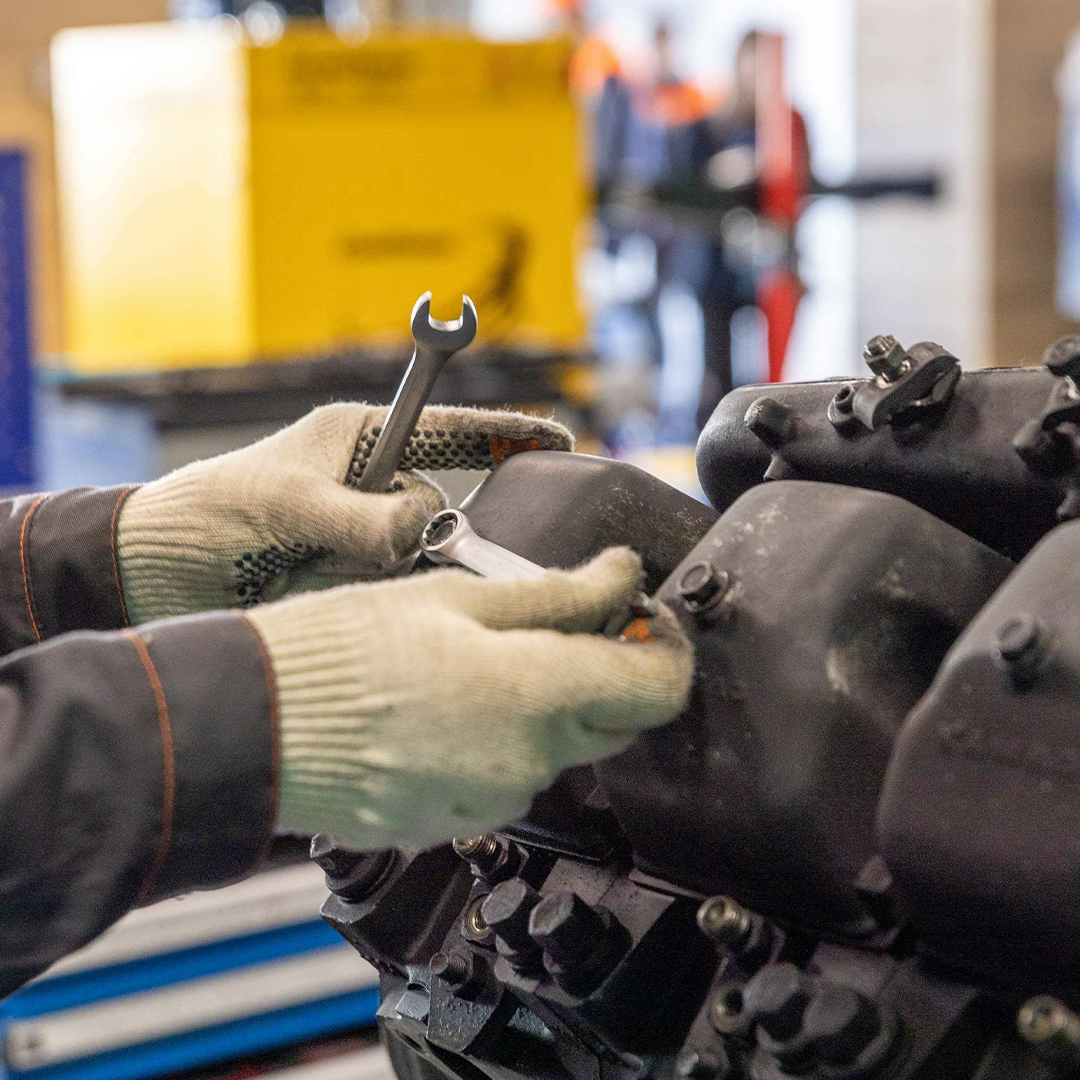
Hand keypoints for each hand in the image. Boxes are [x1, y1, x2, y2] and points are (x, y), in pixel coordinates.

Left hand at [117, 403, 571, 622]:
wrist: (148, 575)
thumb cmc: (207, 515)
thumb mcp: (284, 504)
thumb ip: (363, 517)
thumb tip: (427, 532)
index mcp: (357, 440)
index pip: (448, 433)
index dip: (505, 438)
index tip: (558, 442)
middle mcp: (368, 486)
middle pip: (436, 510)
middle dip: (411, 536)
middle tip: (361, 550)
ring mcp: (361, 536)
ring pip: (417, 559)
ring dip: (378, 572)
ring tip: (312, 569)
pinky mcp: (349, 580)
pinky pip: (393, 590)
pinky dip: (374, 599)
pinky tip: (330, 595)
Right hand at [245, 549, 693, 850]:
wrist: (260, 725)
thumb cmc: (344, 649)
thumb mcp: (456, 596)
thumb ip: (558, 594)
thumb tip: (622, 575)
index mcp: (539, 692)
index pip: (661, 687)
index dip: (669, 647)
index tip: (646, 615)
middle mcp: (530, 760)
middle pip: (617, 721)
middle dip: (609, 671)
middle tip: (565, 622)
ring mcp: (495, 798)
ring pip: (560, 750)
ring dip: (547, 705)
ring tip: (480, 657)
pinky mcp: (459, 820)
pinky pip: (507, 777)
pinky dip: (500, 739)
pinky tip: (448, 703)